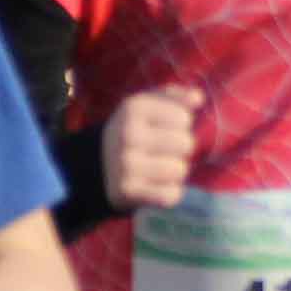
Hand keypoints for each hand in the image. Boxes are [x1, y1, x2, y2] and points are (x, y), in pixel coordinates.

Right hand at [100, 89, 198, 212]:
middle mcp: (128, 134)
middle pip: (186, 144)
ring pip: (180, 170)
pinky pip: (171, 194)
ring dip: (175, 172)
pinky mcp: (127, 192)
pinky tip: (155, 186)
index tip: (164, 128)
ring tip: (158, 168)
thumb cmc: (131, 131)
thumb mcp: (144, 105)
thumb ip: (174, 96)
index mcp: (133, 108)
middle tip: (162, 151)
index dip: (180, 124)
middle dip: (179, 149)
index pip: (184, 118)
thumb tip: (199, 98)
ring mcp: (126, 164)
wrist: (92, 165)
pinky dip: (169, 193)